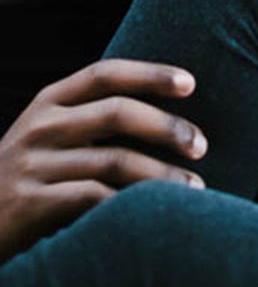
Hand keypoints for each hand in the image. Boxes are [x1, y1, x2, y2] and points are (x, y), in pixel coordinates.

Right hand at [0, 59, 206, 261]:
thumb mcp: (49, 136)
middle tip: (201, 145)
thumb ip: (89, 119)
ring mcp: (33, 164)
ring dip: (161, 176)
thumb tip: (165, 115)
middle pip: (116, 113)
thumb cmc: (27, 176)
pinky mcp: (30, 204)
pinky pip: (93, 199)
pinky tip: (154, 213)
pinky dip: (130, 204)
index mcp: (49, 101)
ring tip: (195, 189)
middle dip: (166, 127)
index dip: (150, 74)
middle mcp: (40, 126)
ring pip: (113, 161)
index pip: (106, 73)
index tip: (190, 82)